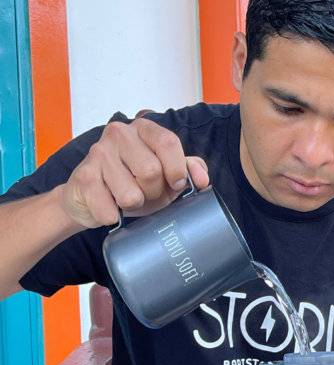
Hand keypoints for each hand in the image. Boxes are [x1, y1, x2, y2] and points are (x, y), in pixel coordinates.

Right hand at [60, 117, 208, 229]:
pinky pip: (110, 211)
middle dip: (153, 193)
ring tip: (126, 198)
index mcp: (143, 129)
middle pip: (151, 171)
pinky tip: (109, 206)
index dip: (176, 170)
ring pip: (132, 194)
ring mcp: (98, 153)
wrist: (89, 198)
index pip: (168, 142)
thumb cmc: (130, 184)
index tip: (176, 184)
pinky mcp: (84, 177)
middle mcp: (119, 134)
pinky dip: (114, 217)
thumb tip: (202, 178)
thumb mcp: (164, 176)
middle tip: (145, 193)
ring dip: (134, 205)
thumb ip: (186, 171)